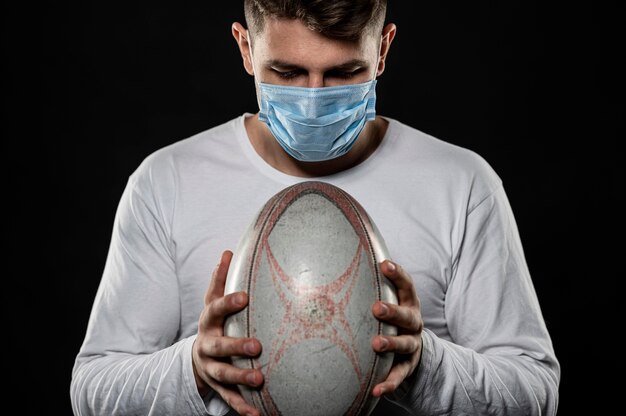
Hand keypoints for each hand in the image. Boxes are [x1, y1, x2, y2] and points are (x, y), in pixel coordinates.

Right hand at [192, 250, 262, 415]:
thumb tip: (228, 251)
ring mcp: (211, 368)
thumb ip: (220, 280)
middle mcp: (207, 346)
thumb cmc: (214, 325)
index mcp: (208, 322)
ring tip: (260, 380)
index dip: (229, 302)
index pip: (216, 309)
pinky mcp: (218, 387)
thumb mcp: (212, 303)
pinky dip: (243, 407)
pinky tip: (258, 414)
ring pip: (224, 374)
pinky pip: (230, 398)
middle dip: (236, 347)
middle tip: (257, 346)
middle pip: (219, 347)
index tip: (245, 297)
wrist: (197, 359)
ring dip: (241, 378)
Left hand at [371, 260, 423, 396]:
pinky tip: (376, 390)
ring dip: (391, 344)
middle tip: (376, 308)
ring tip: (376, 345)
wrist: (411, 349)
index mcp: (408, 302)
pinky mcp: (407, 367)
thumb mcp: (388, 299)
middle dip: (392, 311)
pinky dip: (389, 383)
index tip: (384, 264)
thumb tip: (340, 255)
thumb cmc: (390, 317)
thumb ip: (370, 284)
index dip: (397, 274)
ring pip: (405, 345)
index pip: (406, 285)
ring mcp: (412, 345)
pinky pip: (399, 376)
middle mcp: (413, 323)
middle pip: (406, 315)